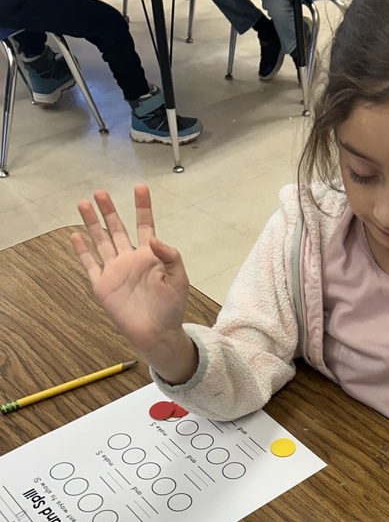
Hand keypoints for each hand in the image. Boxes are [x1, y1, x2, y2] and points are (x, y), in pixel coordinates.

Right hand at [71, 184, 197, 383]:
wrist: (156, 334)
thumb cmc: (171, 308)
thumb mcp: (179, 280)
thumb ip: (170, 257)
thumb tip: (153, 238)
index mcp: (150, 257)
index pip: (145, 225)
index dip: (142, 207)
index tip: (140, 187)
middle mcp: (130, 260)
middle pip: (117, 229)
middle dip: (109, 210)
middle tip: (101, 192)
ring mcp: (115, 271)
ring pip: (101, 241)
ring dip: (92, 223)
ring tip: (84, 203)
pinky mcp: (103, 285)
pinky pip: (90, 265)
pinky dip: (82, 251)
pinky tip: (75, 236)